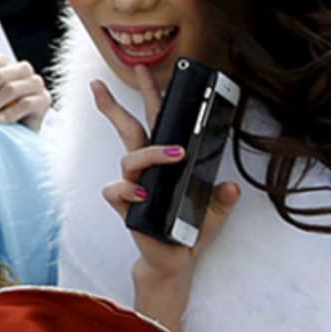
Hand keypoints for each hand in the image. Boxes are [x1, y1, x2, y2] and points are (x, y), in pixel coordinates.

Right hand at [93, 65, 240, 331]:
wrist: (175, 261)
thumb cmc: (189, 232)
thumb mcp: (215, 211)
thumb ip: (222, 198)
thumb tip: (231, 187)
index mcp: (165, 162)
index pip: (156, 122)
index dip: (150, 95)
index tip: (146, 70)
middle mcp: (145, 170)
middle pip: (128, 130)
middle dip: (115, 105)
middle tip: (100, 83)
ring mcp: (133, 186)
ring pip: (130, 157)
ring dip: (152, 153)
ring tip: (176, 154)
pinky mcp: (126, 207)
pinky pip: (115, 191)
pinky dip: (127, 190)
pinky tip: (143, 195)